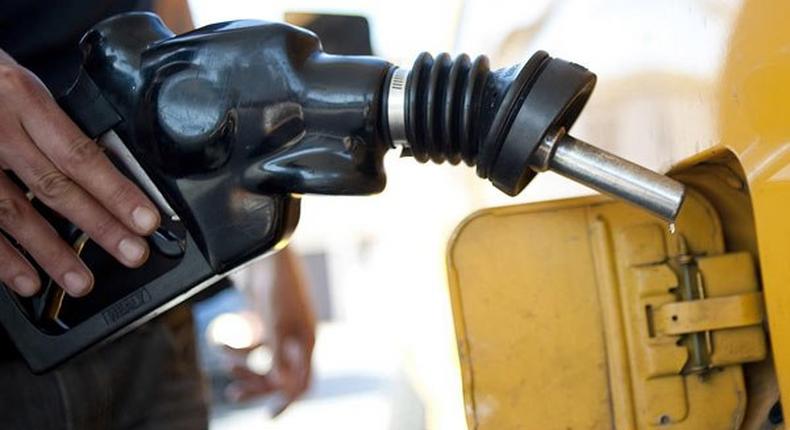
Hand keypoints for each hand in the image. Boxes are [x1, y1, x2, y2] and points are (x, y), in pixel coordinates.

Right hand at [0, 50, 159, 296]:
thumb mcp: (19, 83)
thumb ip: (52, 122)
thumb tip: (102, 169)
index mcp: (24, 98)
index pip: (80, 154)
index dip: (115, 191)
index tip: (146, 219)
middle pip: (55, 186)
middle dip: (99, 225)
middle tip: (133, 254)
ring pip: (13, 211)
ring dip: (50, 252)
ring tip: (81, 282)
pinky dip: (3, 257)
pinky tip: (26, 280)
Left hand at [226, 248, 316, 415]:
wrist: (266, 250)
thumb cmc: (277, 283)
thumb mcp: (275, 323)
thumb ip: (278, 356)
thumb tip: (281, 386)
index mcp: (305, 341)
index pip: (302, 381)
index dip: (287, 400)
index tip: (269, 415)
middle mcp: (295, 338)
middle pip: (279, 375)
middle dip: (256, 385)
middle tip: (233, 393)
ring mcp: (281, 329)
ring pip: (264, 362)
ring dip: (244, 365)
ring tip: (225, 362)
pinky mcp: (266, 320)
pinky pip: (253, 345)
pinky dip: (237, 346)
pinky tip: (222, 340)